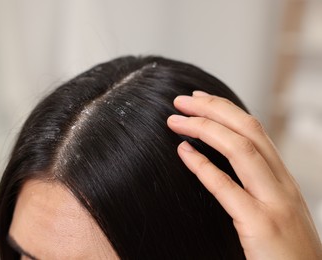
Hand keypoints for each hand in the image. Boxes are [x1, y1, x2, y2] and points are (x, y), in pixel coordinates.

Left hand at [167, 91, 321, 259]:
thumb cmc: (285, 253)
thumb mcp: (276, 211)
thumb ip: (257, 187)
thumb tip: (223, 165)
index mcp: (283, 179)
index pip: (255, 130)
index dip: (225, 109)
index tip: (200, 99)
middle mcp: (282, 185)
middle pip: (248, 130)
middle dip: (212, 109)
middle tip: (181, 99)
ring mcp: (275, 203)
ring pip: (241, 150)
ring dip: (204, 128)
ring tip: (175, 120)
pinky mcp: (261, 225)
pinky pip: (227, 188)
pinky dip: (203, 166)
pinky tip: (183, 152)